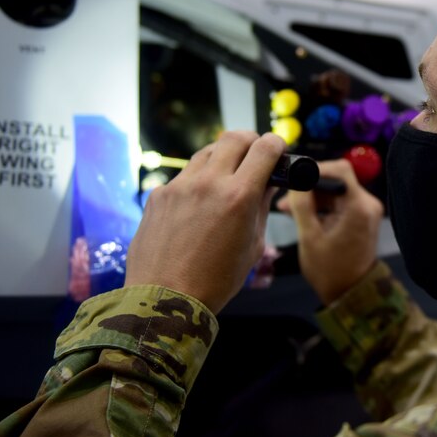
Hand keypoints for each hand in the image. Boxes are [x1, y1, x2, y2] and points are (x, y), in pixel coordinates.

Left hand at [125, 131, 286, 312]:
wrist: (165, 298)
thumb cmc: (214, 280)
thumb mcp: (252, 246)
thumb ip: (260, 209)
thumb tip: (266, 185)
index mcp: (238, 196)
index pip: (264, 149)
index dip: (276, 144)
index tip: (277, 149)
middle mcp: (208, 183)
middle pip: (234, 138)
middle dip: (250, 141)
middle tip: (255, 154)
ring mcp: (179, 186)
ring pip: (206, 152)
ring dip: (222, 157)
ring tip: (227, 177)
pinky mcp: (158, 195)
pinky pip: (184, 176)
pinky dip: (198, 181)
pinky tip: (199, 203)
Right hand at [277, 160, 383, 304]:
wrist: (350, 293)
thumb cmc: (330, 270)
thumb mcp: (309, 237)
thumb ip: (302, 205)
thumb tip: (295, 180)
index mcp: (359, 207)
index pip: (340, 170)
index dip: (316, 168)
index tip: (295, 176)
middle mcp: (367, 204)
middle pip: (336, 180)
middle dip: (310, 187)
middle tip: (286, 199)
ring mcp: (366, 211)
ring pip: (335, 192)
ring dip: (313, 198)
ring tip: (288, 210)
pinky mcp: (361, 218)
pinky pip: (339, 203)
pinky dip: (322, 207)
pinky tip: (302, 216)